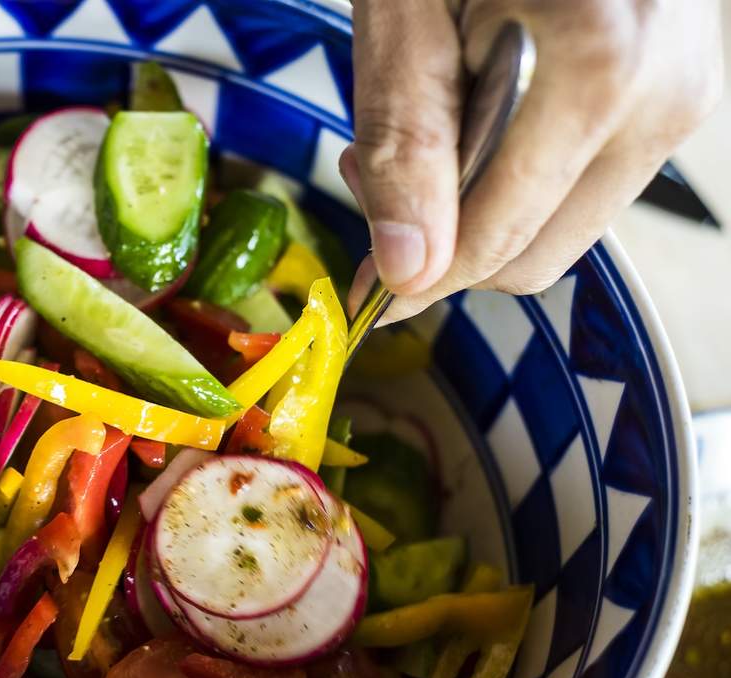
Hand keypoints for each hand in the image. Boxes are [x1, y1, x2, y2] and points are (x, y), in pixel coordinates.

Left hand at [343, 0, 722, 322]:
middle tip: (374, 165)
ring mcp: (682, 95)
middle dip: (443, 242)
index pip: (496, 243)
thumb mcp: (407, 11)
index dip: (414, 280)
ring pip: (563, 227)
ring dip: (480, 208)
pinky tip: (479, 106)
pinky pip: (584, 180)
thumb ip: (409, 142)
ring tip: (427, 117)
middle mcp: (664, 97)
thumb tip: (405, 271)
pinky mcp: (675, 92)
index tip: (358, 287)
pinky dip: (521, 172)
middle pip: (535, 256)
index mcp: (600, 70)